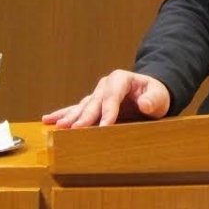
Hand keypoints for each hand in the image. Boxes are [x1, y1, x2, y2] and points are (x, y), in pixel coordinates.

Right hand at [42, 69, 170, 127]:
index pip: (112, 96)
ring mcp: (97, 95)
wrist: (150, 95)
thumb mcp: (160, 96)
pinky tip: (49, 119)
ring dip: (70, 117)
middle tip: (75, 128)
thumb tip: (145, 104)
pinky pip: (76, 110)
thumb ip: (153, 100)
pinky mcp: (93, 105)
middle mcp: (105, 85)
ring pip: (82, 106)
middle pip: (94, 102)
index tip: (104, 126)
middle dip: (85, 116)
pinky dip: (63, 115)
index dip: (108, 111)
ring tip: (58, 126)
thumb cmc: (155, 95)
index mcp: (121, 79)